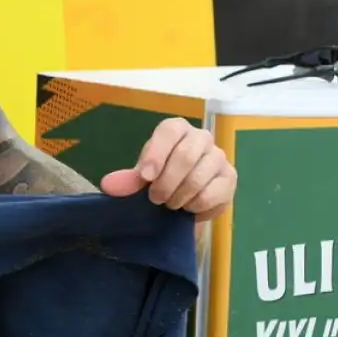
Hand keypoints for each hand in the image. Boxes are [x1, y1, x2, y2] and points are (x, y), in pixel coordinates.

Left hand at [98, 117, 234, 221]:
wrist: (183, 197)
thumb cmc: (160, 178)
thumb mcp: (141, 178)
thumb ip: (127, 180)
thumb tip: (108, 186)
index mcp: (176, 129)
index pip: (169, 131)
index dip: (156, 154)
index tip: (145, 177)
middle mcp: (201, 137)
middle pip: (185, 156)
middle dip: (166, 183)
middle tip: (155, 199)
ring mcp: (218, 157)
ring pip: (198, 177)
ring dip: (179, 196)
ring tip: (170, 204)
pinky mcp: (229, 178)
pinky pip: (212, 193)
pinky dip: (195, 205)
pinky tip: (188, 207)